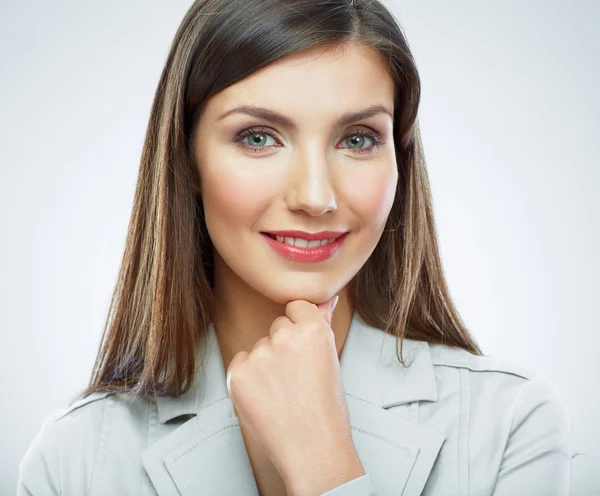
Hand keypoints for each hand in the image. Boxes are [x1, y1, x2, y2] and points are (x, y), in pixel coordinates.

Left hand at [226, 296, 363, 492]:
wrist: (312, 449)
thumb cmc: (326, 408)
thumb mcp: (330, 359)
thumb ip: (322, 324)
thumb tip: (324, 299)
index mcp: (313, 329)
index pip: (296, 307)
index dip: (300, 330)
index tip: (304, 352)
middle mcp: (285, 336)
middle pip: (277, 328)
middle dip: (283, 347)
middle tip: (297, 379)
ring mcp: (259, 354)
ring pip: (259, 347)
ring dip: (265, 364)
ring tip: (283, 394)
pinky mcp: (238, 372)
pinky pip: (241, 363)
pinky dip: (248, 378)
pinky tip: (265, 398)